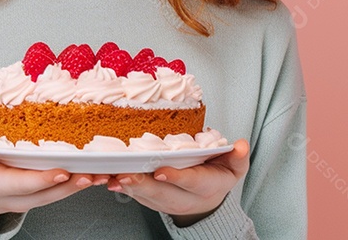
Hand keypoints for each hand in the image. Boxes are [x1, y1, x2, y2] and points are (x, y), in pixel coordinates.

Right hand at [0, 136, 108, 231]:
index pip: (24, 184)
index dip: (44, 179)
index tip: (62, 170)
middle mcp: (18, 196)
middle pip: (49, 193)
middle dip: (72, 184)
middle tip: (93, 173)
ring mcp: (31, 198)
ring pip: (59, 194)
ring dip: (81, 185)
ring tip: (102, 173)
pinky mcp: (40, 194)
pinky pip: (61, 189)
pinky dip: (79, 182)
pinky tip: (96, 172)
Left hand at [106, 138, 250, 226]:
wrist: (208, 197)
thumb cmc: (218, 175)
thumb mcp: (234, 166)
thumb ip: (238, 157)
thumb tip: (241, 146)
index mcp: (205, 186)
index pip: (191, 182)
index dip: (176, 177)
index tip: (162, 171)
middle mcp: (183, 197)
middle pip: (162, 194)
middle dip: (142, 185)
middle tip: (125, 175)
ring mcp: (165, 200)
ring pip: (144, 196)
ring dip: (127, 187)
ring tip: (111, 177)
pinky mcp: (150, 198)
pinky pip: (134, 194)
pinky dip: (121, 186)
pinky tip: (107, 177)